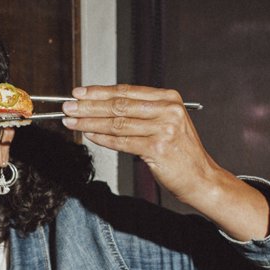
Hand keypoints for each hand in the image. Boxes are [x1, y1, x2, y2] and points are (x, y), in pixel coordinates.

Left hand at [61, 84, 212, 202]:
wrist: (201, 178)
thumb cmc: (180, 152)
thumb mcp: (166, 123)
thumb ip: (141, 112)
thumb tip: (103, 106)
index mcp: (169, 98)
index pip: (126, 91)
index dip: (99, 91)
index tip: (79, 93)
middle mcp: (168, 110)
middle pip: (119, 105)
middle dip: (89, 106)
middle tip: (68, 106)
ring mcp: (164, 129)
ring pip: (117, 123)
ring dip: (90, 122)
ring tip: (72, 121)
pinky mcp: (158, 148)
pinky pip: (122, 142)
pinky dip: (102, 139)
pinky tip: (89, 136)